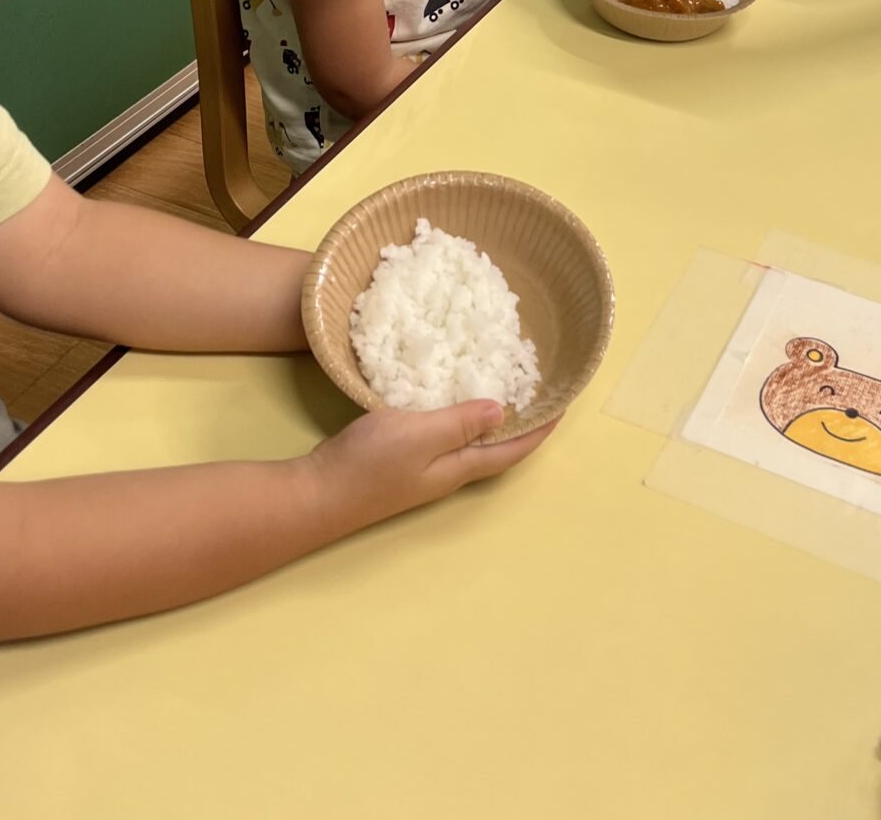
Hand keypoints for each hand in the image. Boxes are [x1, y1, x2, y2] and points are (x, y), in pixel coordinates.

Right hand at [307, 400, 555, 535]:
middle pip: (496, 448)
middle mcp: (447, 472)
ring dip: (491, 418)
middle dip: (522, 422)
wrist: (315, 494)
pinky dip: (458, 416)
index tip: (564, 403)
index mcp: (458, 467)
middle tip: (537, 387)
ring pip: (470, 442)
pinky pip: (444, 436)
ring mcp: (423, 470)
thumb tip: (504, 413)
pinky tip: (447, 396)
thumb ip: (460, 423)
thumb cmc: (369, 464)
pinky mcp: (401, 462)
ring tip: (502, 385)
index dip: (540, 429)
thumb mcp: (419, 435)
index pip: (511, 450)